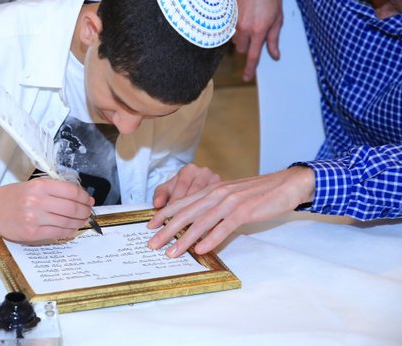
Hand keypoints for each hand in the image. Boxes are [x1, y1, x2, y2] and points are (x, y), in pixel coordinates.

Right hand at [0, 177, 93, 243]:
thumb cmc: (11, 196)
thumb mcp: (32, 185)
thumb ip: (53, 190)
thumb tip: (79, 198)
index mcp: (39, 186)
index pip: (71, 191)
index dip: (84, 197)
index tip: (89, 200)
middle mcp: (37, 201)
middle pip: (72, 208)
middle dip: (85, 211)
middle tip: (88, 212)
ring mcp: (34, 219)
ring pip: (67, 222)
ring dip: (79, 222)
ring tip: (82, 221)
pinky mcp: (31, 234)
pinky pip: (57, 234)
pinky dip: (68, 231)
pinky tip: (71, 229)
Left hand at [147, 166, 314, 256]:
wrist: (286, 184)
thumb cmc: (258, 192)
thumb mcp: (231, 195)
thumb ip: (214, 206)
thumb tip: (198, 224)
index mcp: (212, 189)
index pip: (181, 202)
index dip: (164, 215)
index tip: (149, 226)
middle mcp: (217, 194)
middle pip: (185, 213)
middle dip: (166, 230)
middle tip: (152, 244)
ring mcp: (230, 202)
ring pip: (201, 222)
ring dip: (184, 239)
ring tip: (171, 253)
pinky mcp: (244, 211)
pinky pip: (224, 227)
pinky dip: (211, 239)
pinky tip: (201, 250)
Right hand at [231, 0, 282, 81]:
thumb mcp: (277, 20)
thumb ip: (274, 40)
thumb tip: (275, 56)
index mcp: (259, 30)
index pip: (253, 56)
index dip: (250, 69)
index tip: (246, 78)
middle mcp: (244, 28)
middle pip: (242, 49)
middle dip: (248, 46)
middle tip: (256, 33)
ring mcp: (234, 21)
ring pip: (235, 40)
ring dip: (242, 37)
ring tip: (250, 21)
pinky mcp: (228, 15)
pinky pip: (230, 29)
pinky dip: (236, 27)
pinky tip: (244, 16)